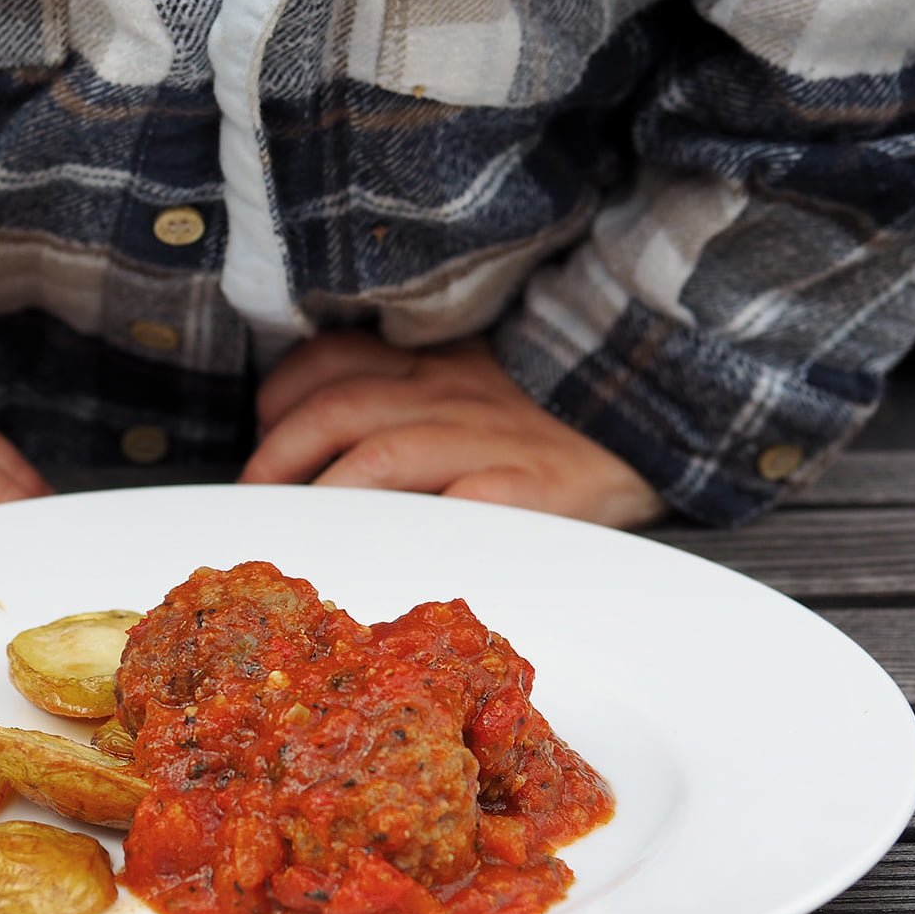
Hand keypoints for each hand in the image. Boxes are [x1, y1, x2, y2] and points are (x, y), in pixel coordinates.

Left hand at [240, 332, 666, 527]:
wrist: (662, 418)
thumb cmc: (554, 417)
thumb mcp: (480, 381)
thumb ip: (412, 392)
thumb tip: (330, 437)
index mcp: (437, 364)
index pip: (338, 359)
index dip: (284, 392)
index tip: (261, 426)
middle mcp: (452, 394)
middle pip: (340, 408)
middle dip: (280, 453)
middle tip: (252, 499)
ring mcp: (489, 440)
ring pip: (382, 454)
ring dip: (323, 492)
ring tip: (294, 530)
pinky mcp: (529, 490)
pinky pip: (460, 506)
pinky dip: (410, 527)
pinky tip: (377, 554)